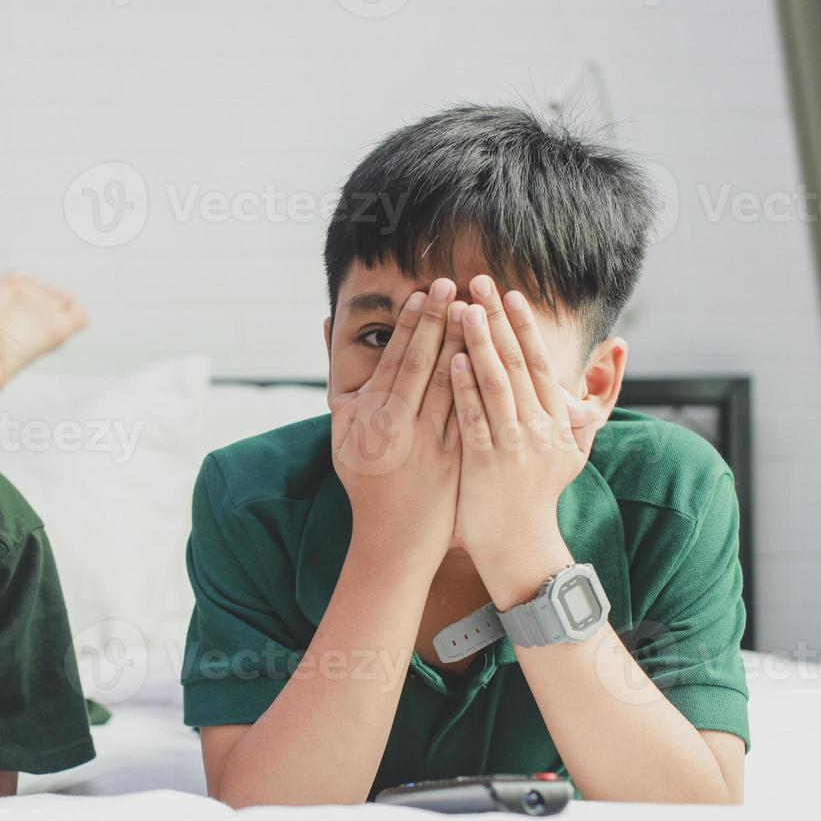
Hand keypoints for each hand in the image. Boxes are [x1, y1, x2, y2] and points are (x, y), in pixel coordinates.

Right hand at [330, 280, 466, 559]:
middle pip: (424, 362)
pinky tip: (492, 357)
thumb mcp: (341, 430)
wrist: (392, 537)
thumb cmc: (364, 479)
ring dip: (465, 343)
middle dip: (440, 320)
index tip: (424, 292)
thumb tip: (328, 324)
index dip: (411, 323)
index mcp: (369, 415)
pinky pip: (470, 413)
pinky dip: (481, 384)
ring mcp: (429, 442)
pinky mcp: (455, 458)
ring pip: (452, 383)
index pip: (395, 358)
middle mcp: (397, 425)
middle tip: (454, 283)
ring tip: (477, 308)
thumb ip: (341, 377)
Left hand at [449, 276, 592, 571]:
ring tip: (463, 310)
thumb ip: (599, 394)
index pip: (542, 362)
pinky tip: (452, 361)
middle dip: (498, 320)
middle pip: (518, 364)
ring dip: (480, 344)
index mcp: (559, 419)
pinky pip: (475, 419)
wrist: (520, 543)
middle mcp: (541, 428)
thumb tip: (621, 344)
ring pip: (497, 385)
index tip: (509, 293)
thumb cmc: (541, 489)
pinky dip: (464, 389)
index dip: (524, 326)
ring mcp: (514, 446)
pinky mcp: (486, 464)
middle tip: (480, 282)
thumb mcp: (578, 443)